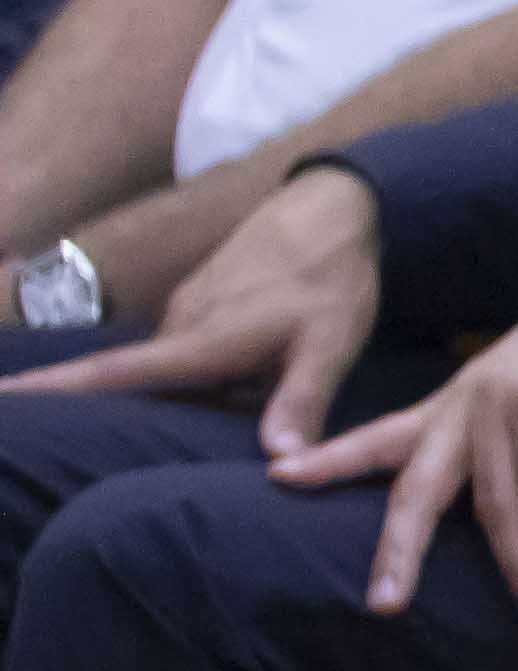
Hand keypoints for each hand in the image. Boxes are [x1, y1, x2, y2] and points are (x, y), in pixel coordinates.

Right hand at [25, 166, 387, 449]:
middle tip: (52, 444)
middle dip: (90, 410)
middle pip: (127, 382)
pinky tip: (213, 395)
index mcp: (198, 341)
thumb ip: (300, 401)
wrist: (332, 209)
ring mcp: (184, 312)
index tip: (1, 396)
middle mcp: (178, 326)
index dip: (54, 389)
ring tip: (139, 437)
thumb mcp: (330, 345)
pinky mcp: (198, 304)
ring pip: (162, 370)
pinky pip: (181, 352)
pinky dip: (187, 378)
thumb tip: (281, 461)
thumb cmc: (332, 278)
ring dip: (160, 399)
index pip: (113, 373)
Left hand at [269, 266, 517, 630]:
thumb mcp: (515, 400)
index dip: (328, 460)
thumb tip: (491, 511)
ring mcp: (502, 405)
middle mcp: (463, 407)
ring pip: (495, 505)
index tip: (278, 477)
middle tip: (384, 606)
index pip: (376, 439)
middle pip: (418, 489)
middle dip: (400, 550)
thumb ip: (492, 445)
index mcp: (447, 407)